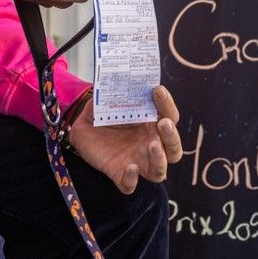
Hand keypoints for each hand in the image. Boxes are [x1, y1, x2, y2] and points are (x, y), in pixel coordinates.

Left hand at [68, 85, 182, 193]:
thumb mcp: (106, 99)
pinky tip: (129, 167)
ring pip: (160, 170)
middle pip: (174, 148)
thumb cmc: (103, 113)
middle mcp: (150, 144)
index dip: (167, 104)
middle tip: (163, 123)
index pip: (170, 115)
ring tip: (152, 146)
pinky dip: (132, 179)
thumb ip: (111, 89)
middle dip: (172, 136)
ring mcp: (137, 161)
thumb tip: (113, 72)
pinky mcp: (120, 175)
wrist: (83, 130)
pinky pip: (131, 185)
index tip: (157, 90)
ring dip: (160, 159)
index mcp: (151, 123)